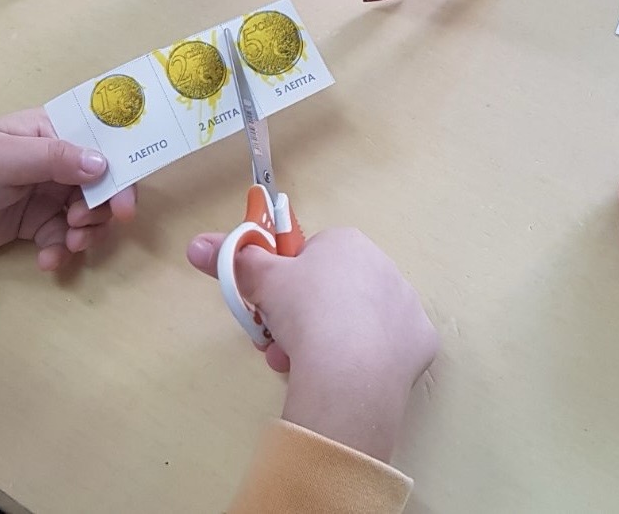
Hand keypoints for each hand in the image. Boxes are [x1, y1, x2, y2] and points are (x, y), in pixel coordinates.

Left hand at [0, 108, 135, 269]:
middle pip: (103, 183)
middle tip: (87, 227)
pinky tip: (47, 262)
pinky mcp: (36, 223)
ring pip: (89, 213)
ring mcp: (48, 193)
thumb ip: (53, 158)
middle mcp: (57, 160)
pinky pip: (65, 237)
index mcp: (51, 131)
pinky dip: (62, 252)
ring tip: (68, 246)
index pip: (102, 144)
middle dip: (103, 209)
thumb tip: (103, 165)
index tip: (125, 204)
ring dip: (86, 233)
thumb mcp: (2, 158)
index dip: (122, 170)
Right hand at [187, 228, 437, 461]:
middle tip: (280, 345)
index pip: (311, 258)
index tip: (272, 308)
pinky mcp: (420, 343)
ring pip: (355, 324)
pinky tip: (347, 375)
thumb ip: (231, 260)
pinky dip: (366, 362)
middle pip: (331, 293)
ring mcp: (407, 305)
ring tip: (302, 367)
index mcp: (348, 244)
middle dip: (301, 321)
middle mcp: (384, 266)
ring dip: (324, 344)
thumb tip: (197, 245)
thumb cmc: (306, 311)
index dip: (286, 286)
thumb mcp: (259, 280)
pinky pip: (387, 350)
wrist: (349, 368)